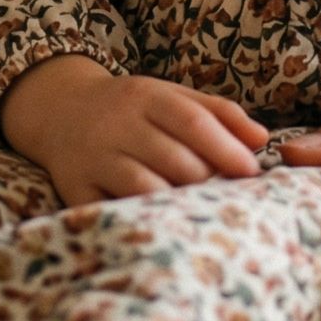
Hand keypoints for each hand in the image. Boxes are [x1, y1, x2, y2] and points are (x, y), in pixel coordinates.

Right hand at [0, 54, 269, 207]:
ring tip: (198, 213)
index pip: (192, 121)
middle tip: (227, 197)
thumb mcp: (170, 96)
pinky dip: (141, 219)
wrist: (58, 109)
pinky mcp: (75, 188)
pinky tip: (161, 224)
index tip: (252, 172)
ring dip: (178, 203)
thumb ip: (218, 113)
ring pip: (145, 187)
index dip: (226, 149)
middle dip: (208, 181)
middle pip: (174, 159)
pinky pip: (113, 210)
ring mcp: (94, 156)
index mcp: (145, 95)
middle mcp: (117, 123)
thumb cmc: (130, 109)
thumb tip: (262, 139)